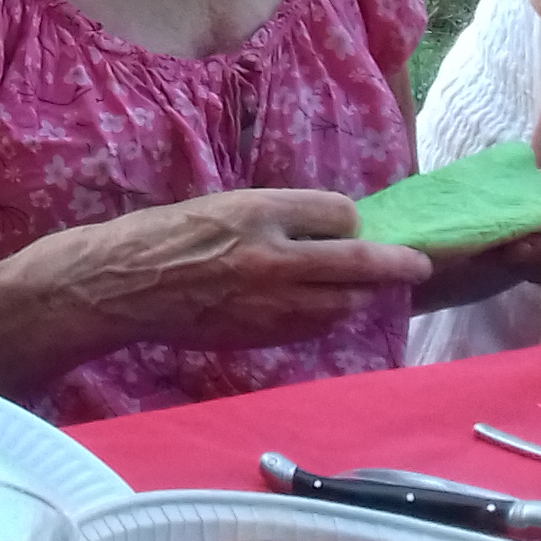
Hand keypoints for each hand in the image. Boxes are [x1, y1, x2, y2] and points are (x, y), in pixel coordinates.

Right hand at [45, 187, 431, 352]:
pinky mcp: (260, 335)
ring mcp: (269, 302)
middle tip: (420, 264)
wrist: (121, 286)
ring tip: (363, 289)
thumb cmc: (162, 236)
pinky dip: (326, 318)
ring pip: (344, 303)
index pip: (339, 213)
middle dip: (398, 265)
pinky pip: (313, 328)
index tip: (348, 225)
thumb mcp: (221, 205)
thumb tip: (327, 228)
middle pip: (359, 264)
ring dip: (360, 295)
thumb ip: (274, 217)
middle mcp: (272, 257)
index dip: (348, 220)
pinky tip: (318, 310)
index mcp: (259, 212)